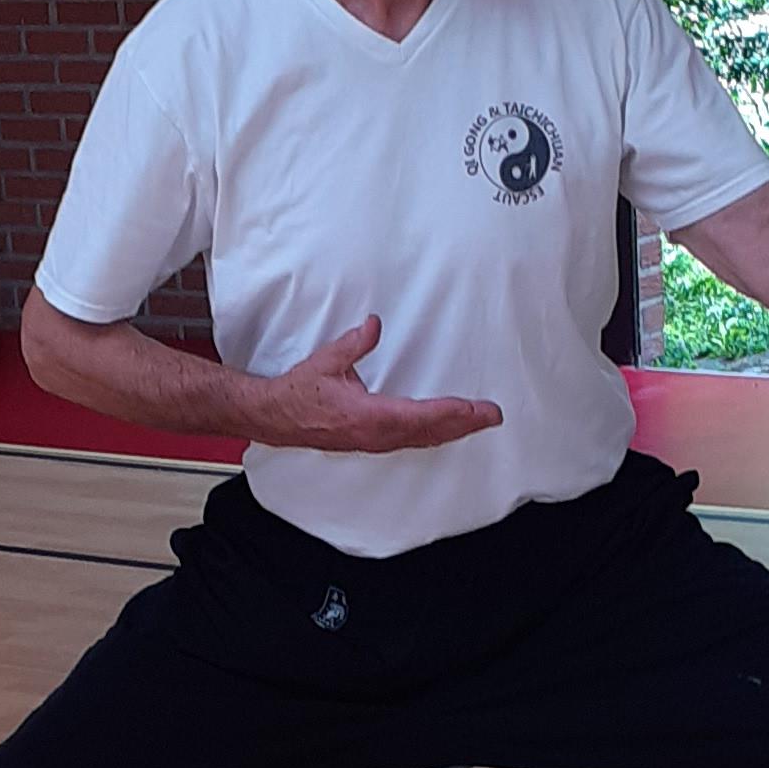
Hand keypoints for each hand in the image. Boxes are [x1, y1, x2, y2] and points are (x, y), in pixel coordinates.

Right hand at [246, 315, 504, 455]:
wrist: (275, 418)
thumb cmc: (299, 393)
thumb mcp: (327, 362)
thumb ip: (355, 343)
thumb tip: (374, 325)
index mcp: (369, 415)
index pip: (421, 416)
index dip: (452, 412)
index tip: (477, 409)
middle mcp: (376, 434)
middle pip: (430, 432)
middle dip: (465, 424)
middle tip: (493, 416)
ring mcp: (374, 442)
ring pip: (423, 440)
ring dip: (453, 431)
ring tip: (478, 422)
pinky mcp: (371, 443)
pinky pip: (411, 441)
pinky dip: (434, 435)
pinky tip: (446, 431)